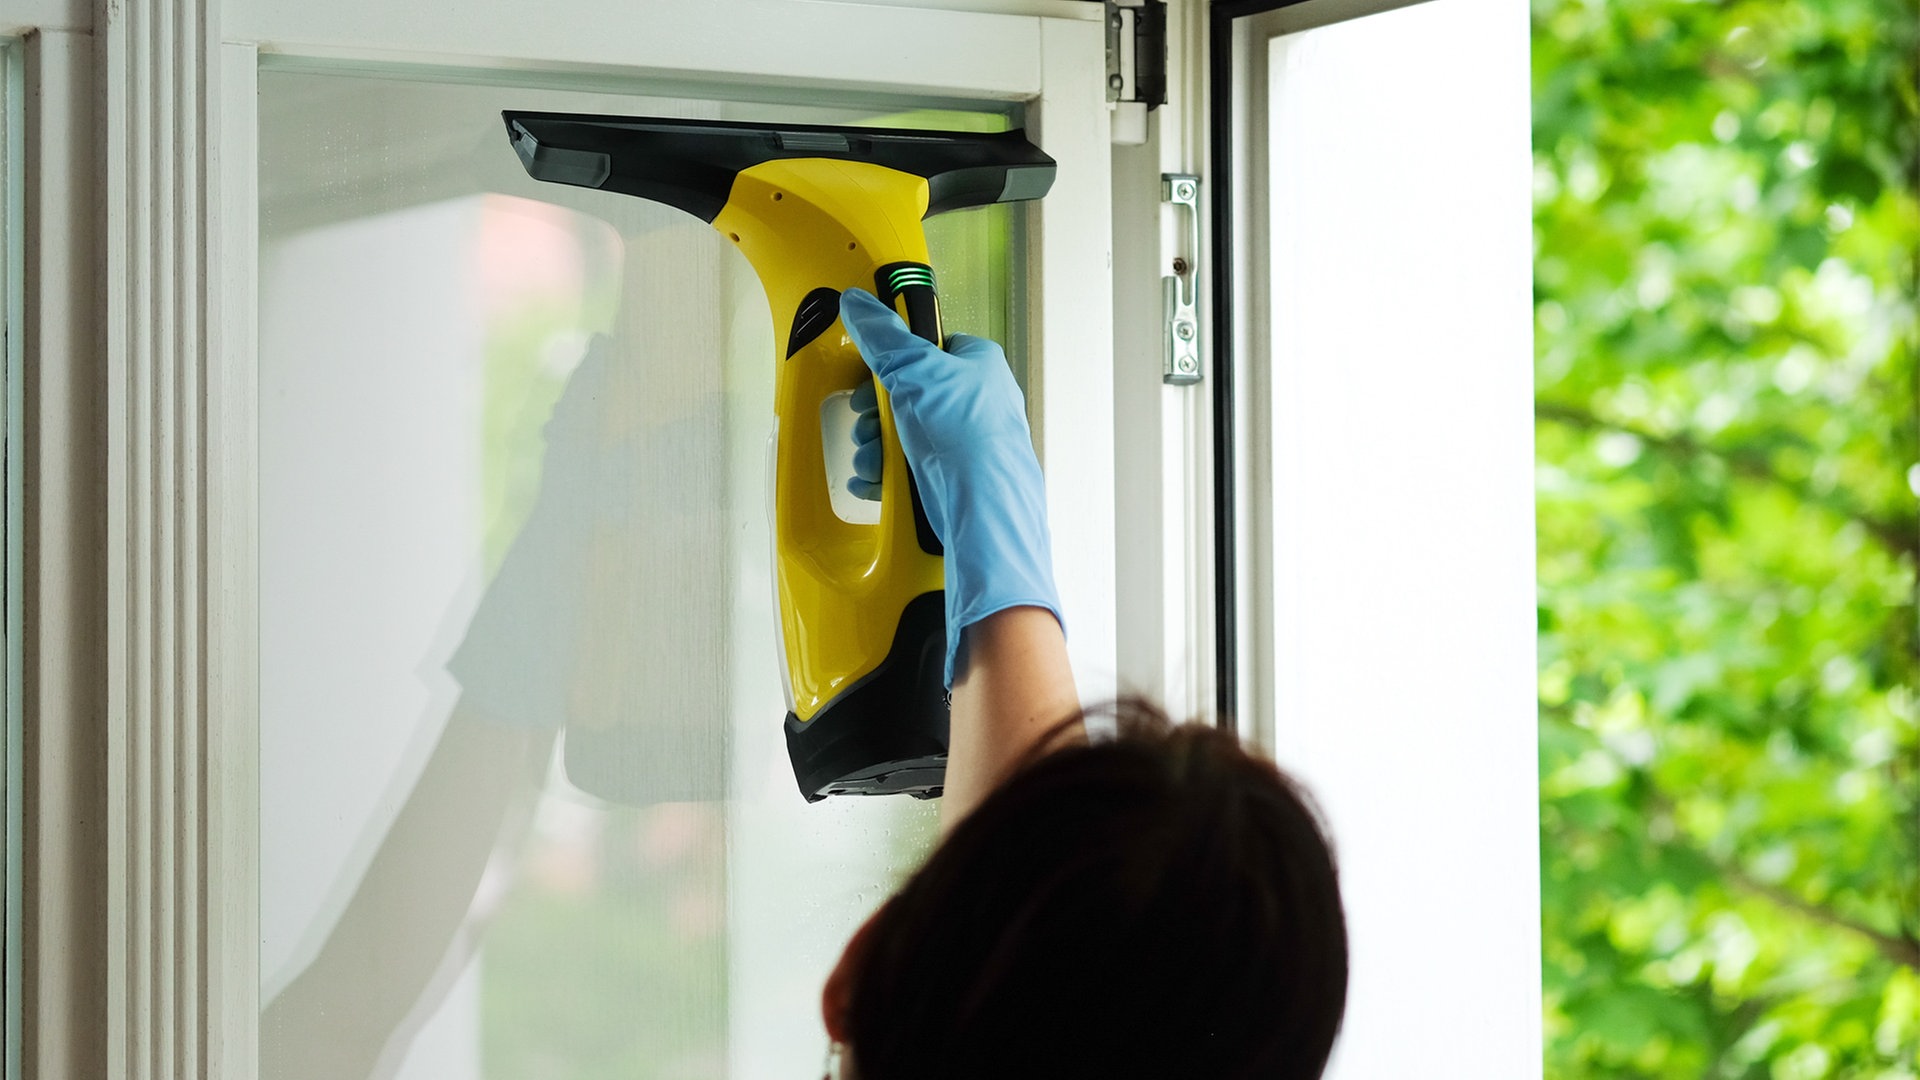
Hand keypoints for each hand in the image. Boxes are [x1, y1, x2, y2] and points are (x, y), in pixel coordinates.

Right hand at [839, 288, 1062, 685]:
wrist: (986, 513)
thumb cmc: (970, 442)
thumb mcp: (916, 373)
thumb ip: (884, 337)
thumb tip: (861, 305)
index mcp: (978, 365)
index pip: (928, 345)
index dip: (893, 358)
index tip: (871, 371)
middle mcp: (977, 402)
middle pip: (910, 393)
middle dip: (878, 411)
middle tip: (867, 422)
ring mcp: (967, 442)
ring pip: (907, 433)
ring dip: (878, 445)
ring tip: (870, 456)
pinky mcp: (956, 477)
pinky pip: (912, 467)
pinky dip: (887, 473)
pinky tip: (875, 480)